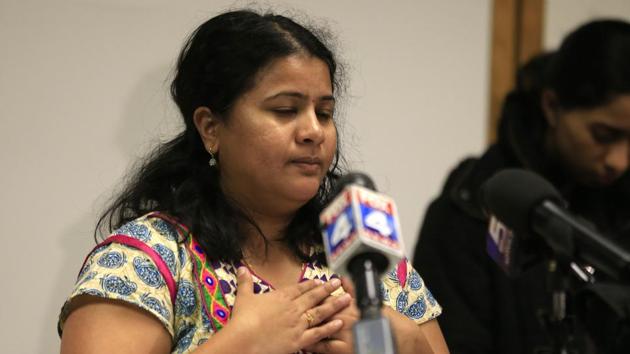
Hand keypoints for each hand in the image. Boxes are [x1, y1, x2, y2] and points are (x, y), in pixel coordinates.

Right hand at [226, 267, 350, 353]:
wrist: (244, 340)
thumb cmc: (242, 320)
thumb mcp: (243, 297)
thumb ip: (245, 282)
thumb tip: (241, 268)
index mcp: (281, 297)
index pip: (299, 288)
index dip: (310, 284)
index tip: (320, 280)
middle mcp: (293, 308)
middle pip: (313, 297)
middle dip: (328, 289)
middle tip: (338, 283)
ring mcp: (298, 324)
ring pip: (320, 312)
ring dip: (334, 305)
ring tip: (347, 299)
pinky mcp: (299, 340)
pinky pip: (318, 333)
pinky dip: (330, 328)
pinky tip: (340, 323)